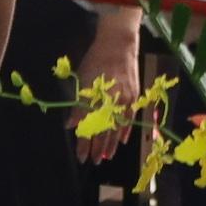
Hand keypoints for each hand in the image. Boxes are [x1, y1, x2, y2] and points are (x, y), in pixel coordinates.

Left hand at [75, 20, 141, 164]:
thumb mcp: (83, 81)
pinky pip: (130, 118)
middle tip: (94, 161)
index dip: (85, 144)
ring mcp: (125, 101)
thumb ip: (78, 106)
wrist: (119, 44)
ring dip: (112, 143)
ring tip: (107, 156)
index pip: (89, 129)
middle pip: (104, 131)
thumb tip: (70, 125)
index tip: (81, 157)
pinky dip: (125, 130)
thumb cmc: (96, 60)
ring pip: (117, 128)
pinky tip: (122, 140)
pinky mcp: (134, 96)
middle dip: (98, 148)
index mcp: (96, 100)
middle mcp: (111, 104)